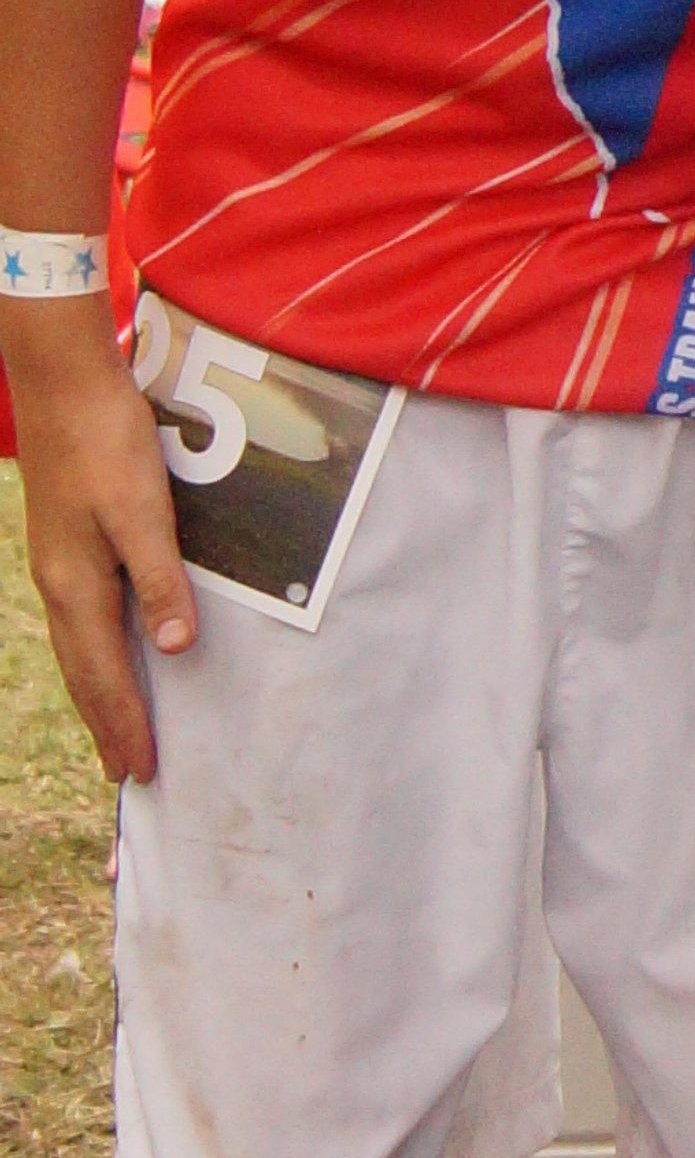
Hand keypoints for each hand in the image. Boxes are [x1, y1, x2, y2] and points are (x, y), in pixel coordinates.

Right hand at [4, 308, 194, 783]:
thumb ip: (160, 580)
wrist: (63, 384)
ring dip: (100, 692)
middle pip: (84, 674)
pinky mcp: (66, 544)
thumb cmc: (107, 443)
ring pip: (78, 649)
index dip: (125, 725)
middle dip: (108, 724)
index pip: (105, 676)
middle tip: (129, 773)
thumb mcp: (144, 512)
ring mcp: (58, 565)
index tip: (143, 772)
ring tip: (117, 728)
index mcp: (77, 587)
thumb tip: (174, 649)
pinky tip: (110, 649)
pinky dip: (95, 652)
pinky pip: (81, 620)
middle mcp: (60, 586)